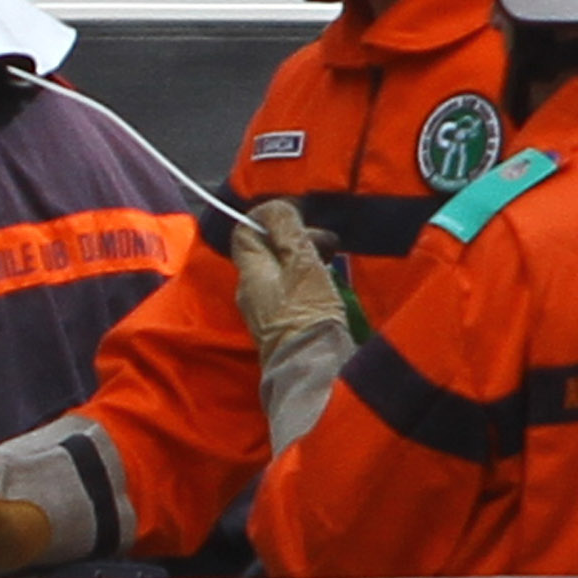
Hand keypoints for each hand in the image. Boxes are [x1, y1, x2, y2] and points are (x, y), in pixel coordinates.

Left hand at [228, 197, 347, 354]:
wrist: (314, 370)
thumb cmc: (308, 314)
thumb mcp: (301, 264)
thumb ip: (287, 233)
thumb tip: (274, 208)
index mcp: (250, 274)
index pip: (244, 233)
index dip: (268, 218)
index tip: (299, 217)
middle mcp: (251, 292)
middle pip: (267, 251)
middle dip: (297, 239)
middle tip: (328, 243)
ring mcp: (265, 311)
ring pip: (281, 271)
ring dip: (306, 259)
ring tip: (332, 261)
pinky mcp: (283, 326)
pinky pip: (291, 291)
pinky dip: (308, 279)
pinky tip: (328, 284)